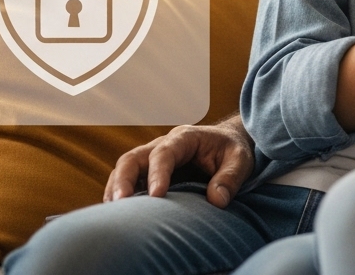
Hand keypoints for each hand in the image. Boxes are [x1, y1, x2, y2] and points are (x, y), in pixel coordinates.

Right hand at [104, 118, 254, 207]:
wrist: (229, 145)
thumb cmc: (233, 150)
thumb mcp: (241, 160)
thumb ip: (230, 178)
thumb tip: (217, 200)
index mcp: (185, 138)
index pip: (164, 153)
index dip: (157, 173)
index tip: (157, 195)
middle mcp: (163, 145)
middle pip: (132, 158)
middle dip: (123, 180)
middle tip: (119, 204)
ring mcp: (153, 159)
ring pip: (125, 170)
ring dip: (116, 190)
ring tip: (113, 214)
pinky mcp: (149, 174)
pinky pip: (129, 182)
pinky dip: (121, 197)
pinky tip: (120, 217)